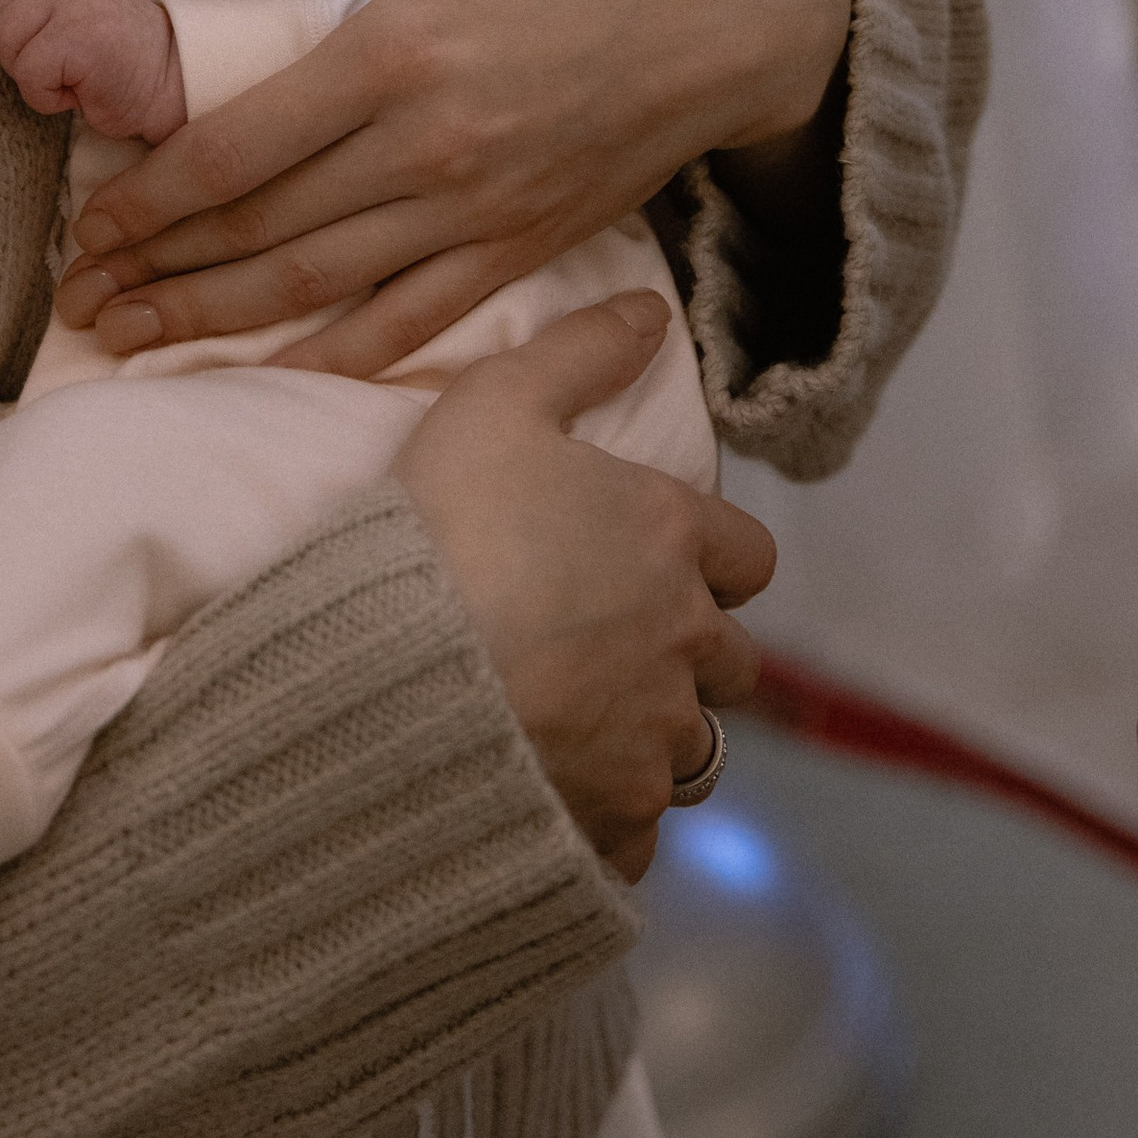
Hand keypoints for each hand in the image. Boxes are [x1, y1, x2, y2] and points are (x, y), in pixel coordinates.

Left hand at [0, 0, 186, 142]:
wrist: (171, 90)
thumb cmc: (119, 64)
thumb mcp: (81, 12)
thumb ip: (45, 0)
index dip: (21, 24)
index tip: (58, 45)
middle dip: (20, 52)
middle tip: (63, 68)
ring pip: (5, 40)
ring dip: (31, 75)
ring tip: (70, 78)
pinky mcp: (78, 36)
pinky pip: (27, 74)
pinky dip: (46, 98)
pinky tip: (79, 94)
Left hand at [56, 0, 849, 374]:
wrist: (733, 10)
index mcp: (396, 52)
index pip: (239, 149)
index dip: (150, 197)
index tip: (89, 224)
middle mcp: (428, 148)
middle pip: (263, 233)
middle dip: (159, 272)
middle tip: (81, 301)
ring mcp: (479, 212)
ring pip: (322, 289)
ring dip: (218, 321)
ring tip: (135, 341)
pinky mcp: (526, 250)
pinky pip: (416, 323)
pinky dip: (339, 357)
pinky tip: (276, 372)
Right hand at [396, 293, 774, 878]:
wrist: (388, 672)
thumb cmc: (442, 525)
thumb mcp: (497, 401)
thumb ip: (580, 349)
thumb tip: (649, 307)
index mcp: (671, 538)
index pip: (749, 555)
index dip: (710, 559)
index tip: (654, 560)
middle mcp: (685, 641)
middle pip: (731, 659)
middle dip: (688, 653)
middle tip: (607, 643)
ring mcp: (654, 738)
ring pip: (692, 747)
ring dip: (652, 735)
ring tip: (579, 723)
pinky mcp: (615, 817)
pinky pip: (638, 830)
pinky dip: (609, 816)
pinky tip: (553, 793)